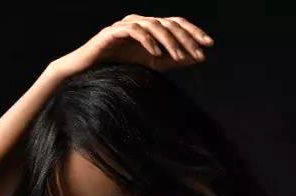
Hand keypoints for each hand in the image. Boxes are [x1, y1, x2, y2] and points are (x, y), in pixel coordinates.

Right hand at [50, 14, 213, 77]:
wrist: (86, 73)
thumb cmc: (119, 68)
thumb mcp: (152, 65)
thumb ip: (173, 60)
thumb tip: (196, 58)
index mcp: (150, 27)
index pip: (176, 24)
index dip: (194, 32)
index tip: (209, 45)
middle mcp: (139, 21)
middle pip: (168, 23)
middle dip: (186, 38)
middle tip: (199, 53)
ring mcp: (125, 25)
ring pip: (153, 25)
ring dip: (169, 42)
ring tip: (178, 58)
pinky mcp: (112, 32)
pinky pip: (134, 31)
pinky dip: (147, 41)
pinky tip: (156, 55)